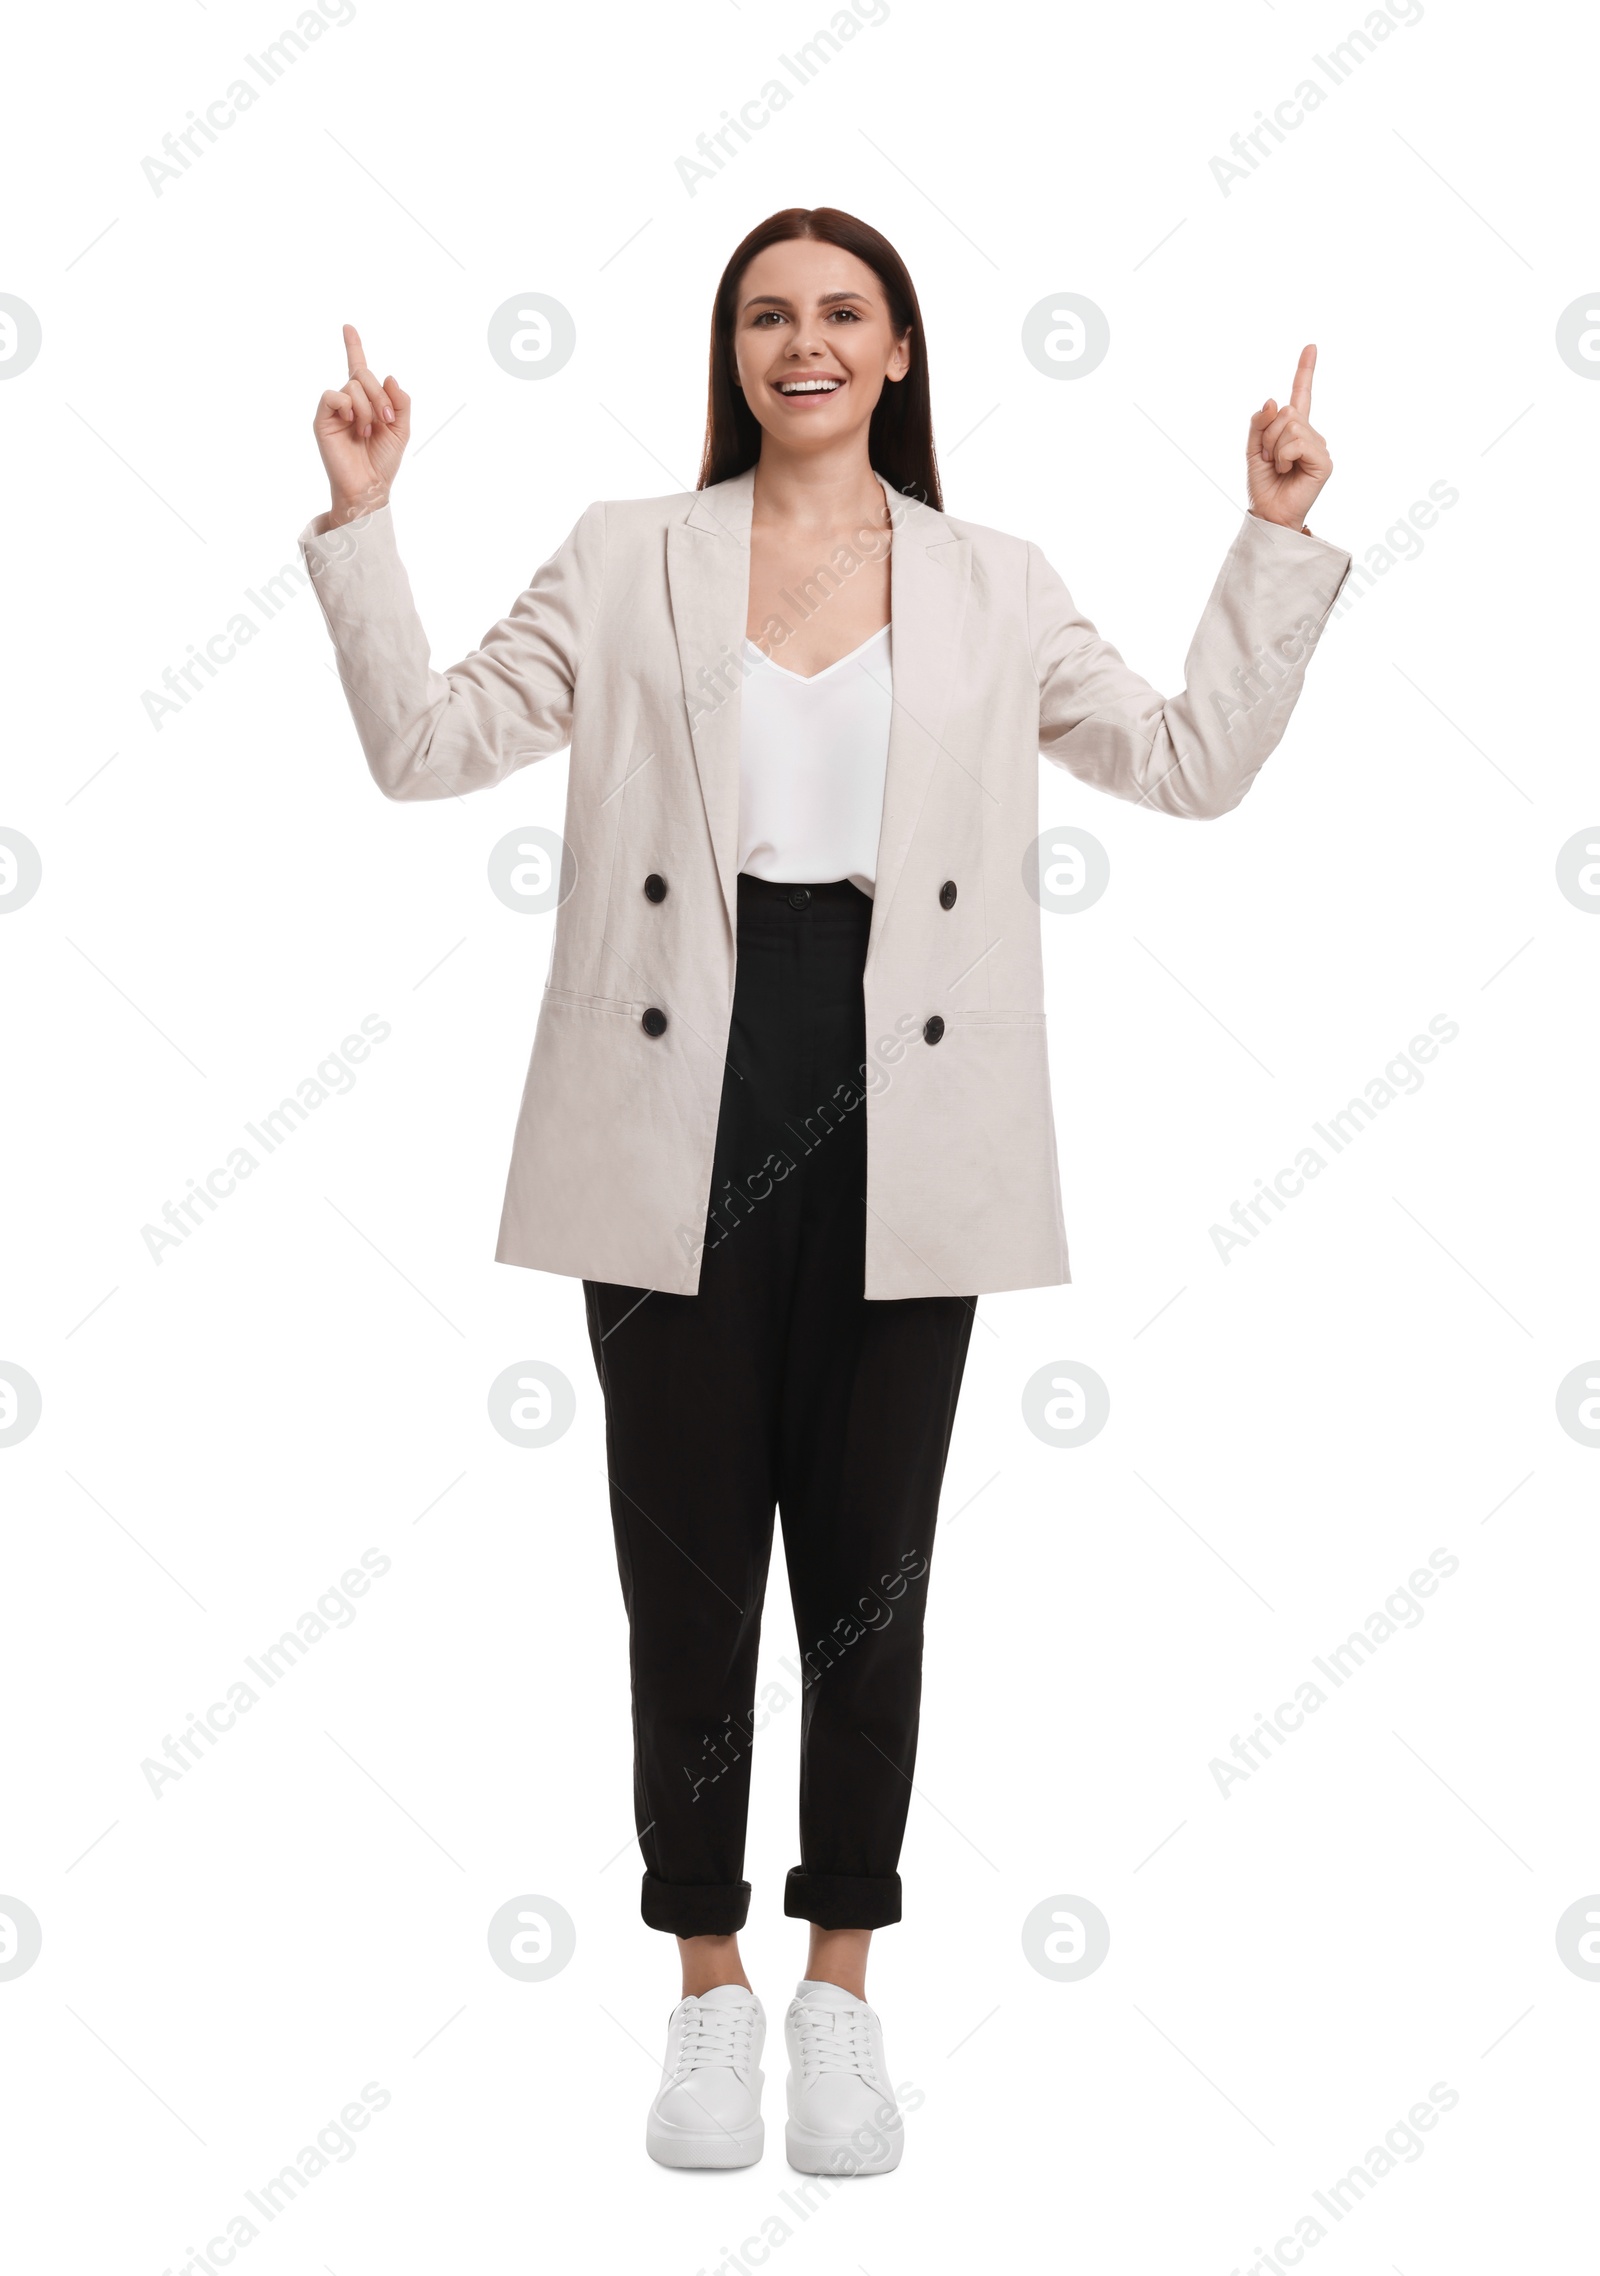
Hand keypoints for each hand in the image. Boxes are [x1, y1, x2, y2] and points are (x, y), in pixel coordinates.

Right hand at [313, 324, 410, 522]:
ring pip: (352, 385)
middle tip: (386, 420)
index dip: (353, 346)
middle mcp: (349, 401)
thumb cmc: (383, 461)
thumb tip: (388, 376)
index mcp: (366, 401)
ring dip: (367, 408)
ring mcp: (335, 409)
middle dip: (380, 395)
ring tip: (367, 431)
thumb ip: (401, 401)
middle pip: (363, 373)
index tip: (347, 326)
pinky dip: (348, 406)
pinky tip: (353, 423)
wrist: (369, 486)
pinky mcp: (322, 419)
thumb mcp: (402, 429)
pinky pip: (333, 395)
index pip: (358, 367)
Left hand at [1246, 344, 1330, 530]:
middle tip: (1269, 459)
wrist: (1268, 513)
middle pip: (1286, 412)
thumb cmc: (1263, 484)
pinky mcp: (1324, 461)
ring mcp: (1319, 446)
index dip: (1305, 371)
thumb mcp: (1253, 449)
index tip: (1311, 346)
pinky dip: (1284, 457)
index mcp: (1294, 430)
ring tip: (1278, 467)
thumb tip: (1272, 400)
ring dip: (1274, 448)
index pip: (1301, 395)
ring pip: (1291, 426)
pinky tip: (1287, 471)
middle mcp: (1310, 434)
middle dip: (1268, 435)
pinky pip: (1297, 443)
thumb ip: (1259, 423)